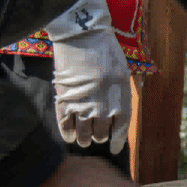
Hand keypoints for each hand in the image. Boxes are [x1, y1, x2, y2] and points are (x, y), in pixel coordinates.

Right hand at [50, 25, 133, 153]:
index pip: (121, 128)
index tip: (113, 149)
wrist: (84, 37)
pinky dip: (68, 133)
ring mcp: (83, 105)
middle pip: (101, 131)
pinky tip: (70, 137)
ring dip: (85, 139)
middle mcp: (103, 106)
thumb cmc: (106, 52)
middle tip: (97, 138)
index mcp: (122, 99)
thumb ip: (119, 95)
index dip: (116, 141)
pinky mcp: (64, 100)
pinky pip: (66, 124)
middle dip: (99, 137)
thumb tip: (116, 116)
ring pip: (84, 132)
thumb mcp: (122, 75)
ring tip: (84, 141)